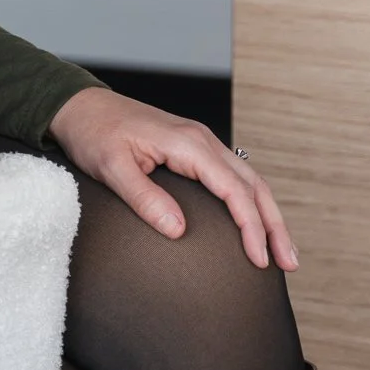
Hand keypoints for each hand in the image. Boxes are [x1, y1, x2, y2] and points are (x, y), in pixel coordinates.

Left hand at [47, 87, 297, 271]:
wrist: (80, 106)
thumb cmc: (93, 133)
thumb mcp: (111, 168)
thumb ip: (144, 198)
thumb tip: (178, 230)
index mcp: (188, 144)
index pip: (233, 190)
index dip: (251, 227)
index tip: (258, 259)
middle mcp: (202, 140)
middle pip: (253, 185)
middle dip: (275, 226)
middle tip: (288, 263)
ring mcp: (199, 143)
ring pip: (248, 180)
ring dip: (268, 214)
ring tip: (281, 250)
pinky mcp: (192, 149)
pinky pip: (232, 176)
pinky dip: (250, 201)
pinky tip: (253, 222)